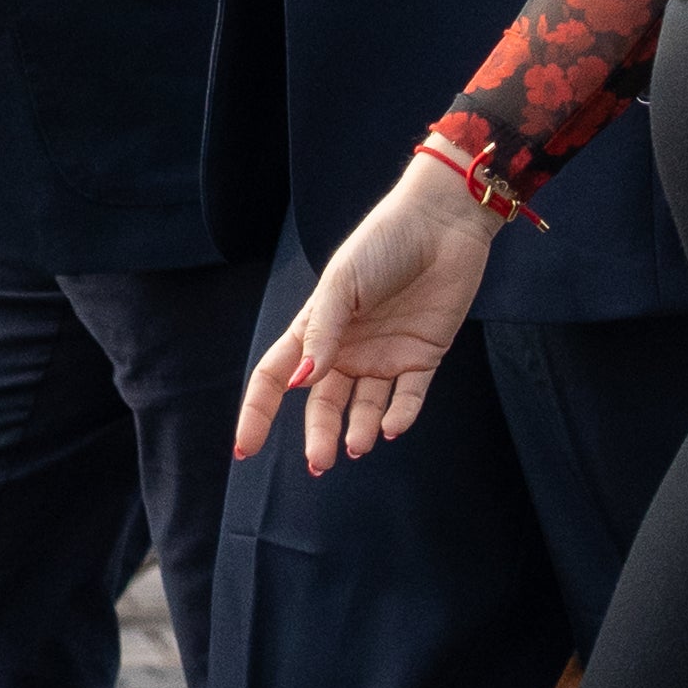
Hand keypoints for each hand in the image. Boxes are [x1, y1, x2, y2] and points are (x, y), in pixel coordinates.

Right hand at [244, 157, 499, 471]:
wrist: (442, 224)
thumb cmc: (383, 243)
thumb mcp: (341, 283)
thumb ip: (321, 333)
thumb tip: (301, 382)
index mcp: (316, 327)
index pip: (277, 376)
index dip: (258, 411)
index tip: (244, 448)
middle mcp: (347, 347)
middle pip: (323, 403)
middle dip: (318, 435)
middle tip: (319, 464)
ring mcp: (385, 354)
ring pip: (365, 407)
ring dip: (358, 431)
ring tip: (355, 447)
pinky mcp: (424, 355)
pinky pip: (409, 397)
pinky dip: (400, 416)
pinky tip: (390, 429)